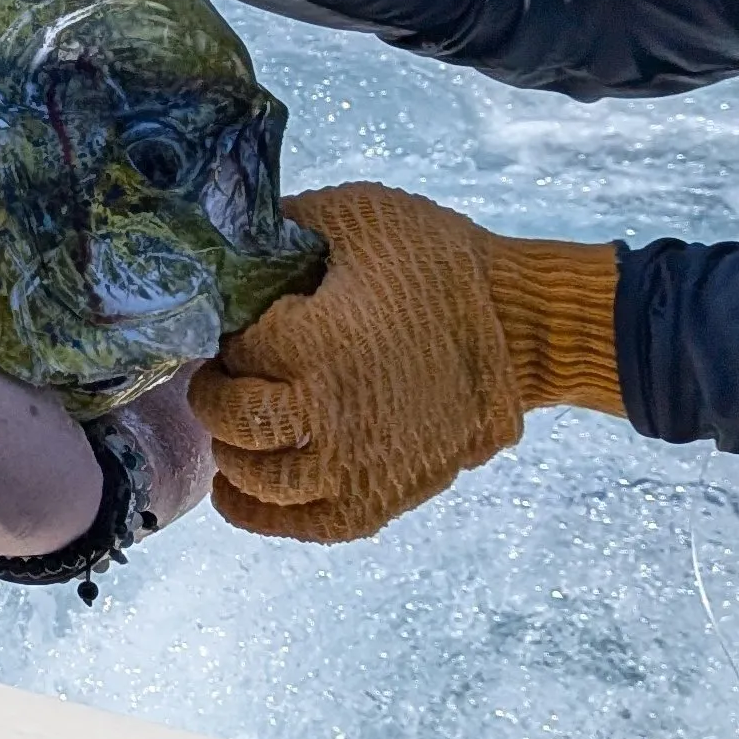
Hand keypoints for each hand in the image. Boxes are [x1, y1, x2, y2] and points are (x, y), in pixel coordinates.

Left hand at [190, 182, 618, 542]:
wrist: (522, 326)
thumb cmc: (438, 264)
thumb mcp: (357, 215)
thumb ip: (284, 225)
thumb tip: (226, 232)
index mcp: (313, 342)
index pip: (229, 349)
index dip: (226, 334)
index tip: (237, 325)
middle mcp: (327, 412)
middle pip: (231, 419)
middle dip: (216, 391)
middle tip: (225, 374)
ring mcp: (355, 464)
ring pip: (258, 477)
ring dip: (233, 448)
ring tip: (236, 425)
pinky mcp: (383, 498)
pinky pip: (305, 523)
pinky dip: (260, 512)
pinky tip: (236, 487)